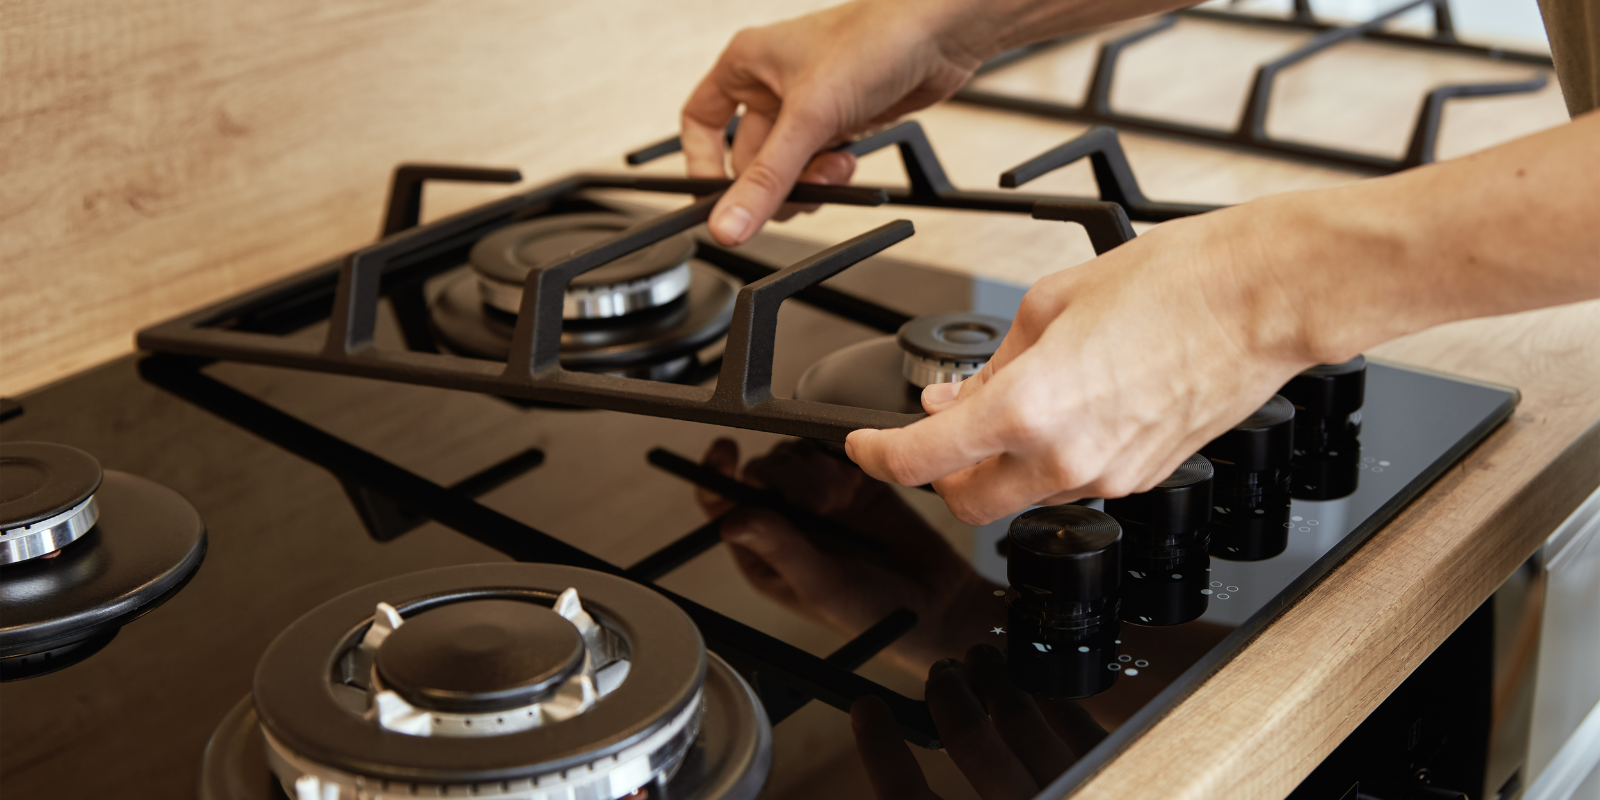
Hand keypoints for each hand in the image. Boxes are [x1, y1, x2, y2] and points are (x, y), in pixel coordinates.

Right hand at [681, 0, 984, 244]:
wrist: (940, 33)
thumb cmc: (875, 38)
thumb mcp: (809, 118)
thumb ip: (767, 179)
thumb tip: (729, 223)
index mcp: (746, 64)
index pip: (701, 123)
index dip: (703, 164)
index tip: (716, 199)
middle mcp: (772, 83)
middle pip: (747, 157)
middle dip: (772, 182)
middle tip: (791, 193)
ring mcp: (806, 105)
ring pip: (785, 168)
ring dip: (806, 181)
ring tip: (829, 169)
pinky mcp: (839, 121)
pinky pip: (817, 165)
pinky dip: (831, 174)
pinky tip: (847, 162)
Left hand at [698, 438, 1000, 672]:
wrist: (938, 605)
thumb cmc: (875, 615)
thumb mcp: (821, 587)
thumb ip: (779, 551)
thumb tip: (731, 522)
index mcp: (765, 552)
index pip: (722, 503)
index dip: (716, 473)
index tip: (724, 452)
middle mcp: (787, 522)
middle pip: (761, 471)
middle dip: (783, 476)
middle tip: (817, 502)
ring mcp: (820, 499)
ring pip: (795, 456)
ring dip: (815, 471)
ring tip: (843, 500)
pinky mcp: (854, 481)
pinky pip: (834, 450)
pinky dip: (843, 458)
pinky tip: (858, 483)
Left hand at [846, 201, 1329, 524]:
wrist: (1265, 295)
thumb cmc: (1177, 282)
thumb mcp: (1050, 303)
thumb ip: (991, 365)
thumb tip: (952, 400)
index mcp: (1031, 407)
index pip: (924, 460)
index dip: (877, 457)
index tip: (863, 446)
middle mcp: (1067, 457)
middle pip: (968, 503)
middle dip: (939, 475)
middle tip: (933, 433)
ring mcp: (1109, 475)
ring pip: (1022, 499)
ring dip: (997, 467)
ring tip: (1010, 405)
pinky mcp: (1142, 477)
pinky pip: (1073, 484)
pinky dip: (1048, 460)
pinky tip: (1064, 410)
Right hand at [852, 644, 1107, 799]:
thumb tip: (904, 795)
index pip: (907, 799)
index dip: (881, 750)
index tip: (868, 710)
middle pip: (971, 743)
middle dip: (948, 697)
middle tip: (940, 675)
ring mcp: (1078, 797)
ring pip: (1025, 726)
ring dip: (997, 685)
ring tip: (984, 663)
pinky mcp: (1121, 784)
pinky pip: (1084, 733)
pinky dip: (1056, 707)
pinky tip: (1041, 694)